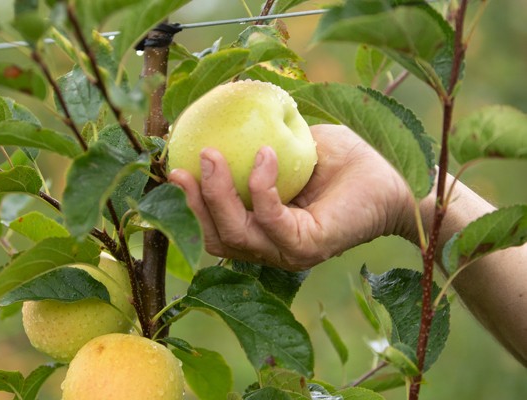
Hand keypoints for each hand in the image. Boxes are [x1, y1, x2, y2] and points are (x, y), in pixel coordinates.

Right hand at [168, 124, 412, 270]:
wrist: (396, 178)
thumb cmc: (346, 162)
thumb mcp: (293, 149)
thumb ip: (258, 147)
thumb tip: (222, 126)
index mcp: (263, 230)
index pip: (216, 228)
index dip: (190, 203)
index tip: (175, 167)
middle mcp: (271, 248)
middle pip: (217, 238)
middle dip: (194, 203)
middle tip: (182, 164)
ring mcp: (289, 251)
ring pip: (236, 234)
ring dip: (218, 194)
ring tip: (213, 155)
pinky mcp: (309, 246)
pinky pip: (272, 220)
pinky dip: (262, 186)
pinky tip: (266, 154)